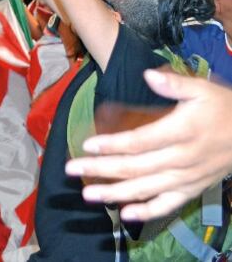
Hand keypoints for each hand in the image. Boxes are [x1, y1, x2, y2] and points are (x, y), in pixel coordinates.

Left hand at [66, 69, 231, 220]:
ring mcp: (187, 177)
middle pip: (135, 167)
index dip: (112, 145)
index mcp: (181, 132)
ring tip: (88, 194)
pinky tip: (125, 214)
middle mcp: (182, 159)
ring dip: (115, 193)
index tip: (86, 145)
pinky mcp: (192, 189)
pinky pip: (168, 204)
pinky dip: (146, 212)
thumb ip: (174, 84)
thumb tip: (148, 75)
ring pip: (146, 189)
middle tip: (72, 169)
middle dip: (101, 169)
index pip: (139, 142)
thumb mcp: (203, 89)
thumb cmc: (224, 109)